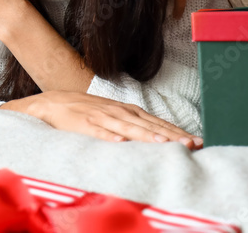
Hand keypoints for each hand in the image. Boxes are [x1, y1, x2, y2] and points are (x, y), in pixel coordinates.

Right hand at [2, 91, 202, 149]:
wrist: (51, 103)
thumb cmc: (85, 111)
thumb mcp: (112, 113)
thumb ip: (132, 123)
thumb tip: (160, 135)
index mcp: (126, 110)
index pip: (156, 121)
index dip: (176, 131)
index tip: (197, 141)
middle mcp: (116, 112)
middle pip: (148, 124)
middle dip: (170, 134)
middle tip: (191, 144)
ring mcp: (99, 117)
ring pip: (127, 127)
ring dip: (145, 134)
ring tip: (162, 143)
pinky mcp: (82, 124)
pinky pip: (97, 131)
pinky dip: (109, 136)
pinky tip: (120, 142)